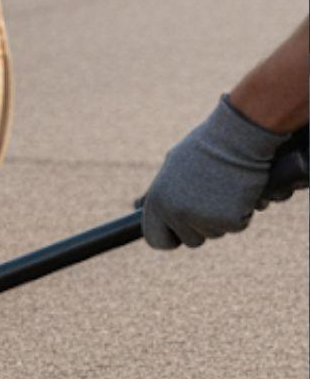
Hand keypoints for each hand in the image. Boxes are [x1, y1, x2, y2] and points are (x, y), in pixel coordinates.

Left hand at [139, 96, 290, 249]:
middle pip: (191, 240)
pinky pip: (238, 225)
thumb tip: (135, 205)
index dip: (170, 237)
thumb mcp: (172, 168)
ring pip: (216, 233)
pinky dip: (243, 211)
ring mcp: (203, 219)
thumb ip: (157, 192)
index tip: (180, 232)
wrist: (236, 138)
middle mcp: (176, 213)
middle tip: (210, 196)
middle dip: (202, 225)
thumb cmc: (204, 149)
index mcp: (157, 202)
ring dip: (222, 216)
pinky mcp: (231, 221)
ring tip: (224, 186)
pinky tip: (240, 190)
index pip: (156, 239)